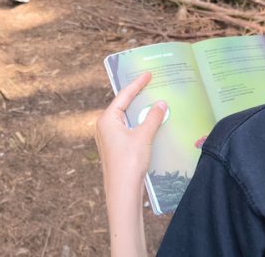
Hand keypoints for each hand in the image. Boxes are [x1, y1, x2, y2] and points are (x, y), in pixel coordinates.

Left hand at [96, 72, 166, 196]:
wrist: (122, 191)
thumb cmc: (129, 162)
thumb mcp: (143, 136)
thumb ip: (152, 117)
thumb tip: (160, 103)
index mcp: (107, 119)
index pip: (124, 95)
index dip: (137, 83)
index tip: (148, 73)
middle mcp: (104, 126)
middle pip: (123, 105)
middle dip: (137, 96)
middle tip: (150, 84)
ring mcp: (108, 138)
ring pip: (125, 118)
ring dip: (139, 111)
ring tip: (152, 101)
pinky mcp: (114, 148)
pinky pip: (127, 129)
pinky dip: (138, 123)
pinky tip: (149, 123)